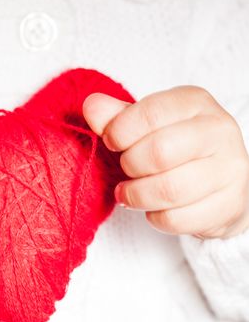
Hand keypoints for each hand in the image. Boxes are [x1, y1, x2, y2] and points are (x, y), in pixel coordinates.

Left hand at [83, 86, 248, 238]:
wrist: (219, 181)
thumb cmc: (174, 147)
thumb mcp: (145, 125)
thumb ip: (116, 116)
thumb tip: (91, 106)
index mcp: (195, 102)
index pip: (150, 113)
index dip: (119, 132)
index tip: (111, 142)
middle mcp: (219, 131)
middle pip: (159, 153)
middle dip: (130, 166)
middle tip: (125, 169)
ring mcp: (230, 169)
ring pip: (169, 190)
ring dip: (137, 196)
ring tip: (128, 193)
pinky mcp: (230, 205)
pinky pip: (178, 219)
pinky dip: (155, 218)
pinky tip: (154, 208)